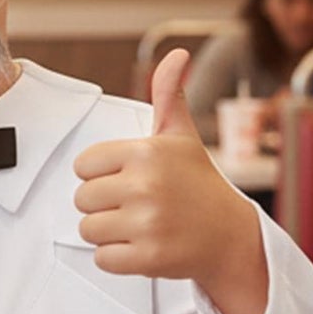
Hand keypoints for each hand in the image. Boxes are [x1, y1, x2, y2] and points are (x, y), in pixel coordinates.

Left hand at [73, 50, 267, 313]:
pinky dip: (116, 257)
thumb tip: (177, 54)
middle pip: (82, 198)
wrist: (230, 236)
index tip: (127, 178)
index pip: (84, 165)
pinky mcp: (148, 258)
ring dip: (107, 232)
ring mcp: (147, 224)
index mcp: (147, 152)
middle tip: (135, 205)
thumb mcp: (181, 136)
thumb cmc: (199, 184)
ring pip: (87, 229)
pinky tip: (141, 246)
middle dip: (104, 204)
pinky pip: (102, 259)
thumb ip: (169, 94)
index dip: (101, 174)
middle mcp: (146, 186)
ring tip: (138, 225)